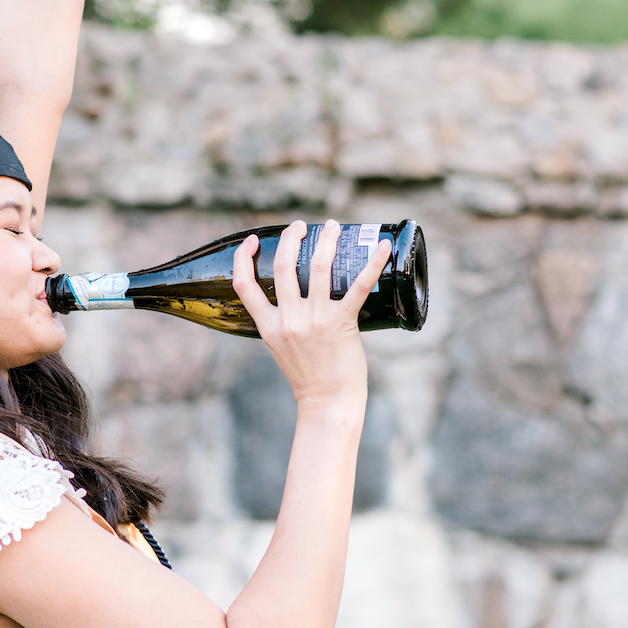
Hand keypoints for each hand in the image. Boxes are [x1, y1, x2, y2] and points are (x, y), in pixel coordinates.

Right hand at [232, 220, 391, 407]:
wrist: (328, 401)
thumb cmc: (308, 375)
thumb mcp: (281, 346)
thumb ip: (281, 320)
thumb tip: (291, 293)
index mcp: (268, 326)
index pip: (244, 285)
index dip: (243, 258)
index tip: (252, 241)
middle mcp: (289, 320)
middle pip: (283, 266)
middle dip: (290, 238)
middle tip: (299, 226)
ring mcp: (316, 320)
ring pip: (318, 267)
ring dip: (326, 240)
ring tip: (332, 227)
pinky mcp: (343, 322)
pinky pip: (358, 285)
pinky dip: (373, 263)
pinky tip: (383, 246)